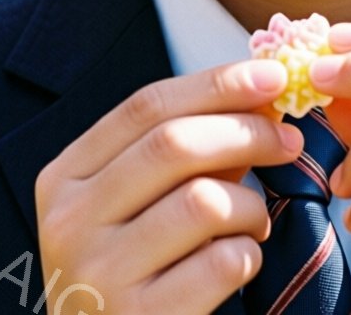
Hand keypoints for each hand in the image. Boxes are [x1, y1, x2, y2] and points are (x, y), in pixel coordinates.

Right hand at [33, 59, 303, 314]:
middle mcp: (70, 222)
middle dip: (246, 132)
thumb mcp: (128, 209)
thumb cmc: (127, 273)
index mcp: (62, 179)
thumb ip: (177, 156)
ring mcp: (100, 273)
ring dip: (250, 205)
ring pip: (204, 201)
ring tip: (252, 222)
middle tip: (288, 141)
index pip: (144, 107)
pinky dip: (248, 254)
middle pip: (173, 145)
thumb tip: (255, 96)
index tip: (271, 77)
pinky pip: (222, 263)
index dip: (215, 84)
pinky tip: (239, 262)